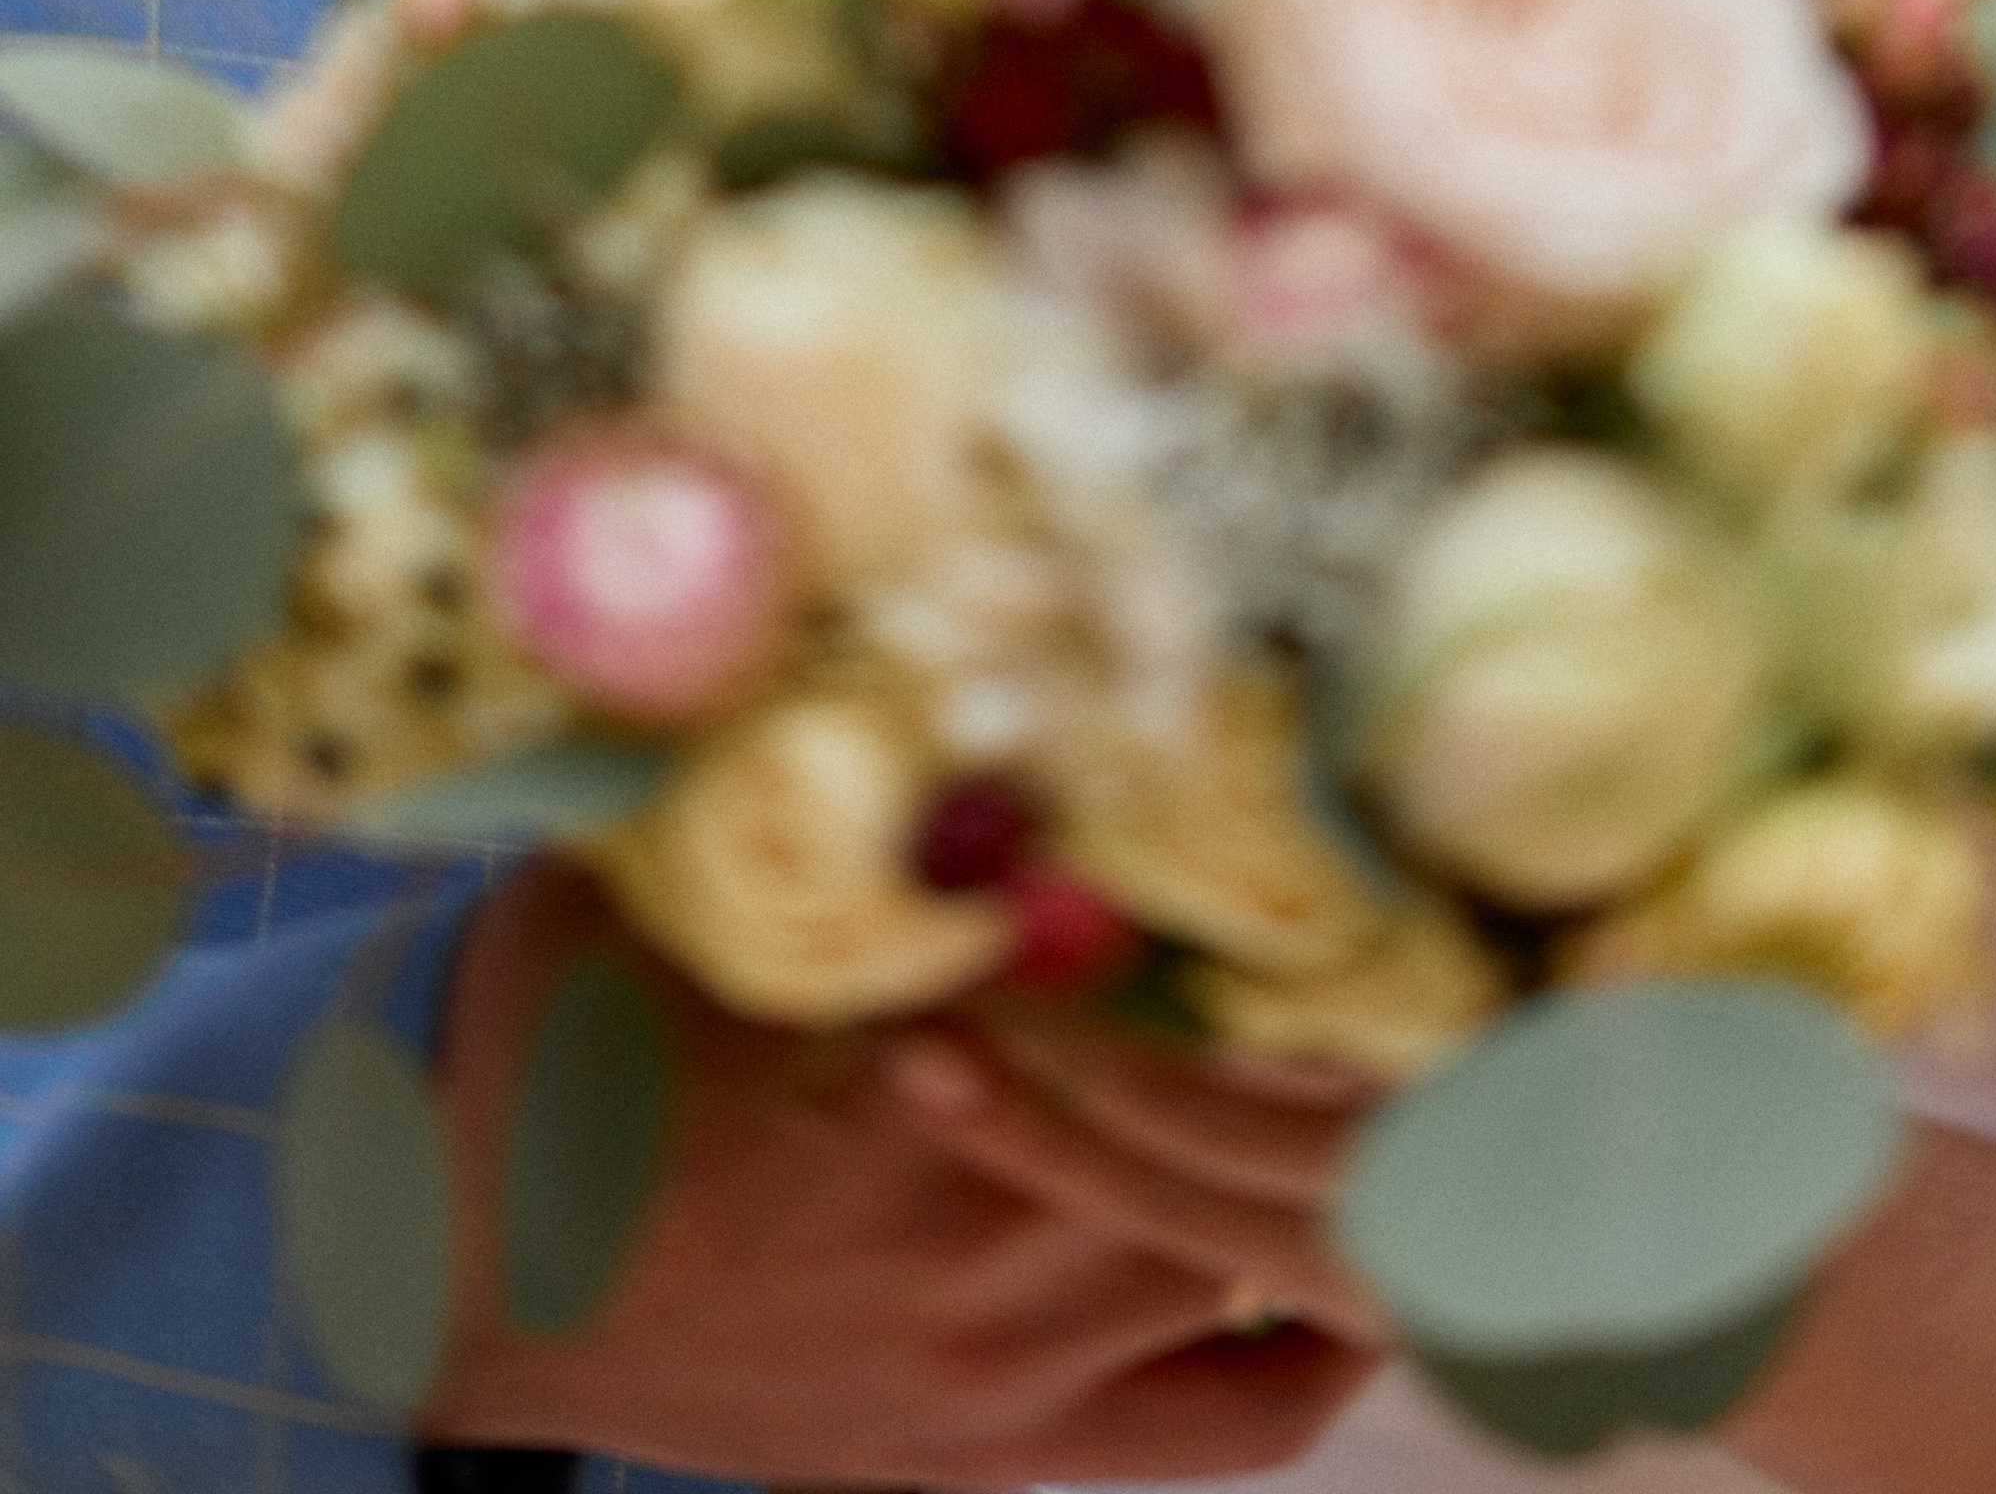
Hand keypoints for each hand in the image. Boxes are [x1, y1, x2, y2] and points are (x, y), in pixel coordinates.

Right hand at [420, 862, 1380, 1485]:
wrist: (446, 1281)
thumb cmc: (557, 1042)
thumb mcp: (676, 884)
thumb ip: (834, 807)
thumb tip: (969, 676)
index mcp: (917, 1079)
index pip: (1166, 989)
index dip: (1281, 909)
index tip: (1365, 827)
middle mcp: (992, 1237)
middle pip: (1250, 1123)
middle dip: (1352, 1023)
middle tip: (1451, 921)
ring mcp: (1013, 1363)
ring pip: (1266, 1255)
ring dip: (1348, 1153)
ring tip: (1436, 1045)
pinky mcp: (1007, 1449)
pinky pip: (1239, 1417)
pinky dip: (1315, 1331)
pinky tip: (1347, 1232)